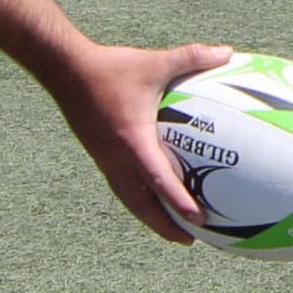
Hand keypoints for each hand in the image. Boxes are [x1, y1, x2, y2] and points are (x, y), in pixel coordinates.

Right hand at [53, 39, 237, 243]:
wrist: (65, 71)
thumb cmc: (111, 68)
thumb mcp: (153, 62)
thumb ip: (191, 58)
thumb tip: (227, 52)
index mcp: (132, 142)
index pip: (158, 179)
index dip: (178, 201)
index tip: (198, 219)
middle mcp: (116, 158)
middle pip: (140, 204)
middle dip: (164, 225)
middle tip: (188, 240)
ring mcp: (105, 159)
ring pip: (129, 199)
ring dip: (150, 217)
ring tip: (171, 229)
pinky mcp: (99, 155)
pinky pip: (121, 185)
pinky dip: (138, 198)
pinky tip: (151, 196)